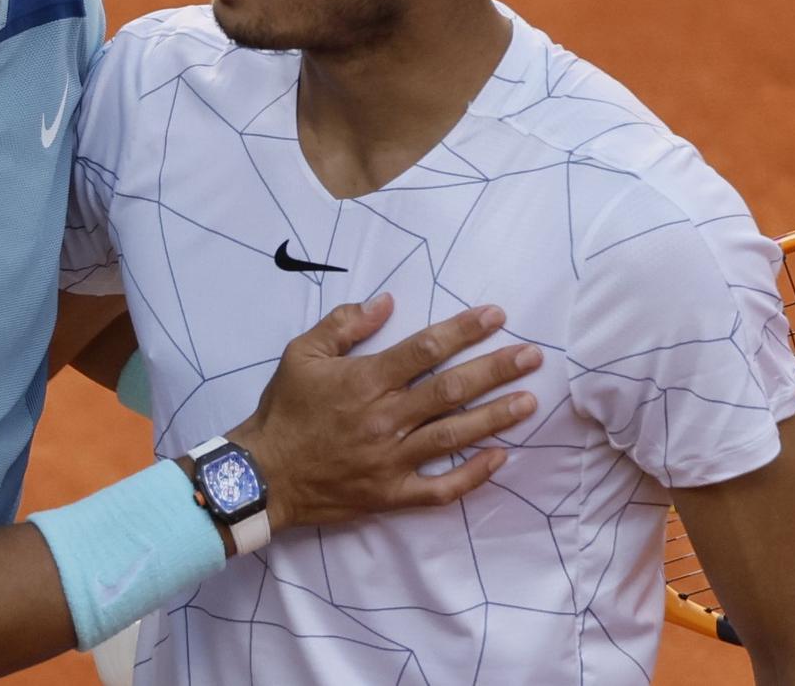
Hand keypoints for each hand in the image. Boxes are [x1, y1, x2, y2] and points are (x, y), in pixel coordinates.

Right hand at [228, 293, 539, 530]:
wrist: (262, 474)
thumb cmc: (283, 411)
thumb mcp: (302, 355)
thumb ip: (344, 325)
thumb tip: (385, 302)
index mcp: (365, 381)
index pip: (426, 349)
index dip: (464, 330)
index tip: (496, 316)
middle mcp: (385, 418)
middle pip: (452, 390)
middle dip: (497, 369)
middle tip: (532, 356)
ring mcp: (391, 459)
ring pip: (455, 435)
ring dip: (496, 417)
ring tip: (529, 401)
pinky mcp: (391, 493)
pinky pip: (441, 488)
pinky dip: (473, 475)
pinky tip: (500, 458)